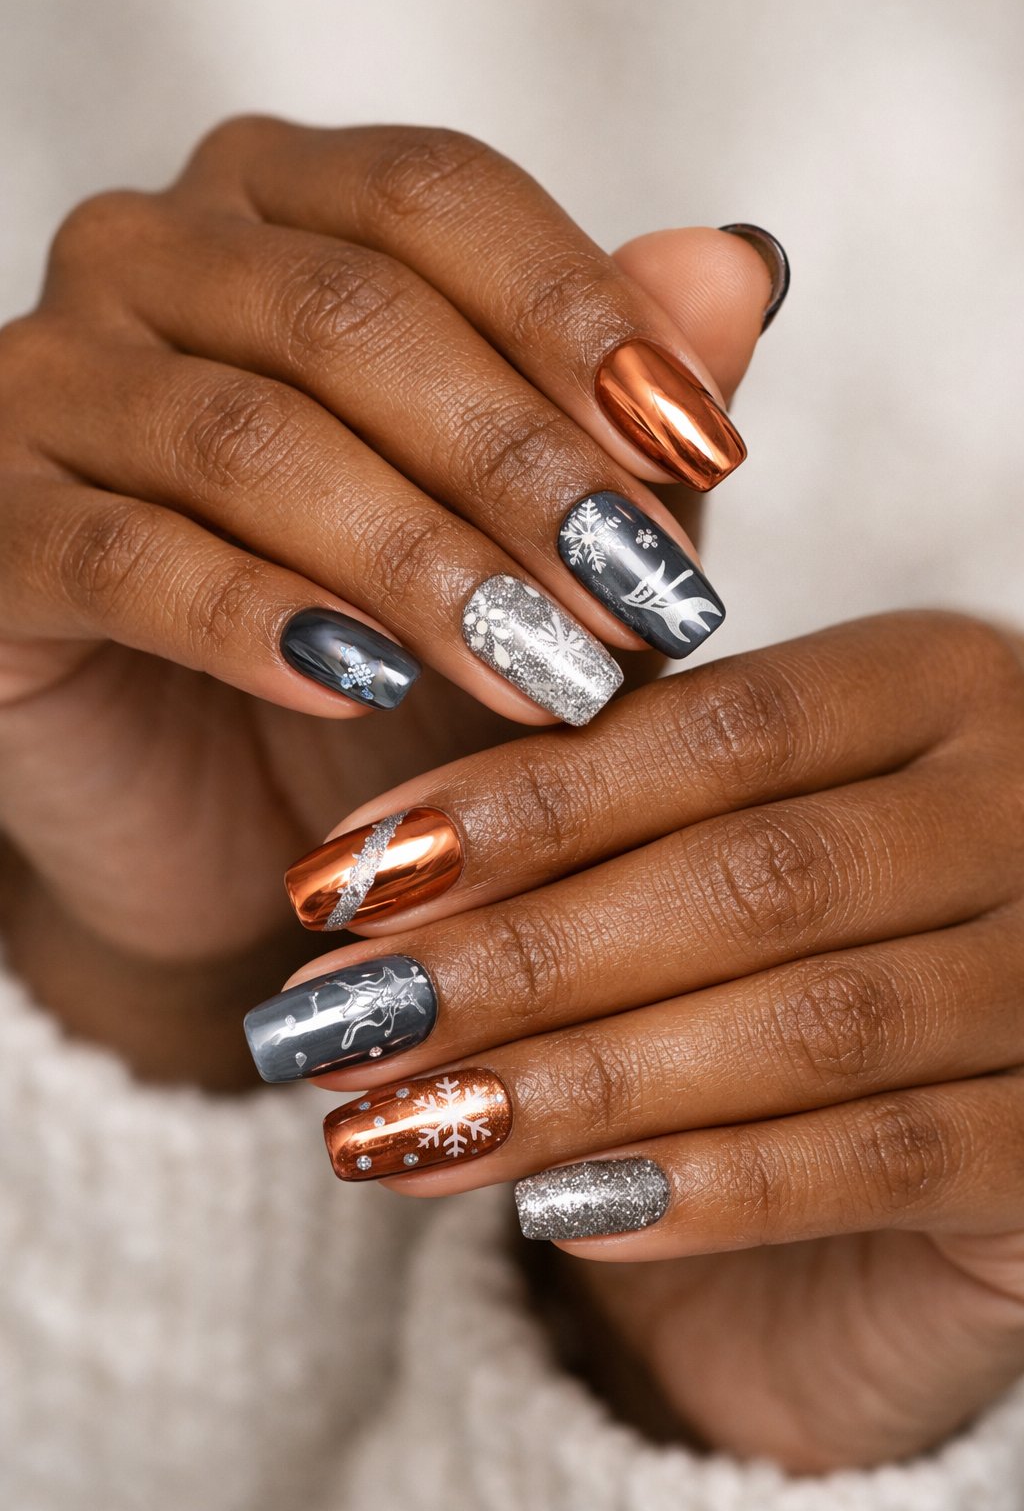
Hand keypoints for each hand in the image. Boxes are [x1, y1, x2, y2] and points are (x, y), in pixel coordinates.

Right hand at [0, 119, 772, 1079]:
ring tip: (544, 669)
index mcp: (280, 203)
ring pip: (249, 439)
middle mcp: (148, 256)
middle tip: (641, 597)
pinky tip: (364, 686)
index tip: (703, 449)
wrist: (230, 813)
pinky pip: (127, 558)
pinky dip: (257, 622)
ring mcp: (46, 384)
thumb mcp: (535, 534)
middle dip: (520, 467)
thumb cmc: (394, 649)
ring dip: (420, 563)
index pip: (437, 198)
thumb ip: (614, 407)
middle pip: (351, 315)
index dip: (581, 317)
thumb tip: (738, 270)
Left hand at [274, 613, 1023, 1469]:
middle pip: (754, 874)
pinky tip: (557, 1210)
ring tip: (396, 1129)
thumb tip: (371, 868)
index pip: (716, 726)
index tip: (341, 879)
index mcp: (940, 683)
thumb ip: (595, 813)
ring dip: (580, 1084)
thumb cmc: (793, 936)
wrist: (941, 1132)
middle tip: (338, 1019)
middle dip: (520, 956)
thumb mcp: (709, 831)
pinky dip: (713, 1190)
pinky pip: (890, 1166)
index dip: (517, 804)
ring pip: (813, 1023)